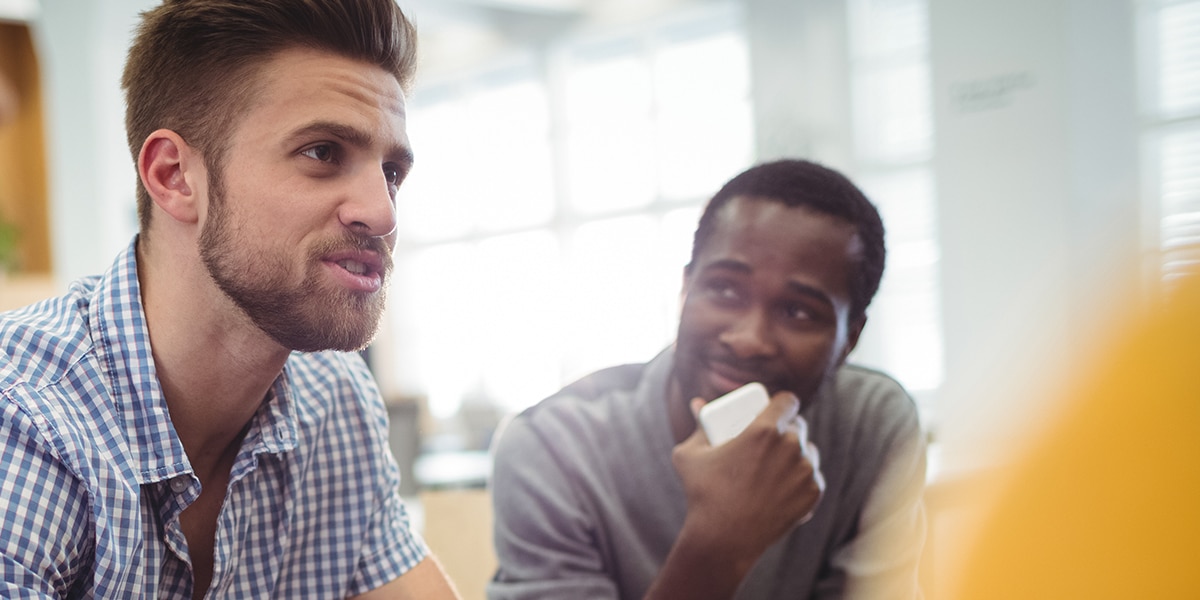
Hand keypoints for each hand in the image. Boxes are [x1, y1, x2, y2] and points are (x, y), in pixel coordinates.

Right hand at [671, 391, 824, 562]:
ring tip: (780, 463)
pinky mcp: (813, 493)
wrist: (723, 538)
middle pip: (798, 426)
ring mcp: (805, 471)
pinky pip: (813, 477)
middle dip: (788, 429)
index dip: (782, 403)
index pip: (787, 401)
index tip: (775, 410)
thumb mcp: (690, 455)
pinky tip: (786, 486)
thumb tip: (698, 403)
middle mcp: (791, 446)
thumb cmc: (703, 494)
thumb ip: (698, 425)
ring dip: (798, 453)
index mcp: (764, 430)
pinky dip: (802, 480)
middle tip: (772, 440)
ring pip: (809, 451)